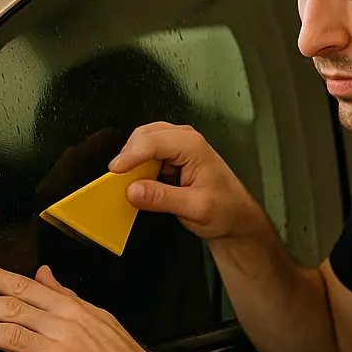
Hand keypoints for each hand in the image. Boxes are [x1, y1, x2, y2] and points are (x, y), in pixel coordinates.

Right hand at [108, 122, 261, 239]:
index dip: (131, 155)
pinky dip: (138, 166)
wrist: (236, 216)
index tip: (115, 171)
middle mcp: (185, 140)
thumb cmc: (225, 208)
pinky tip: (138, 183)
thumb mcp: (195, 208)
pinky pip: (146, 154)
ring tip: (127, 183)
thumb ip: (162, 199)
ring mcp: (177, 146)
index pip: (154, 142)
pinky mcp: (171, 156)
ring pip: (143, 142)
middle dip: (128, 155)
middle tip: (117, 179)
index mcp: (193, 146)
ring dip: (132, 161)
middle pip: (144, 136)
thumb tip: (133, 191)